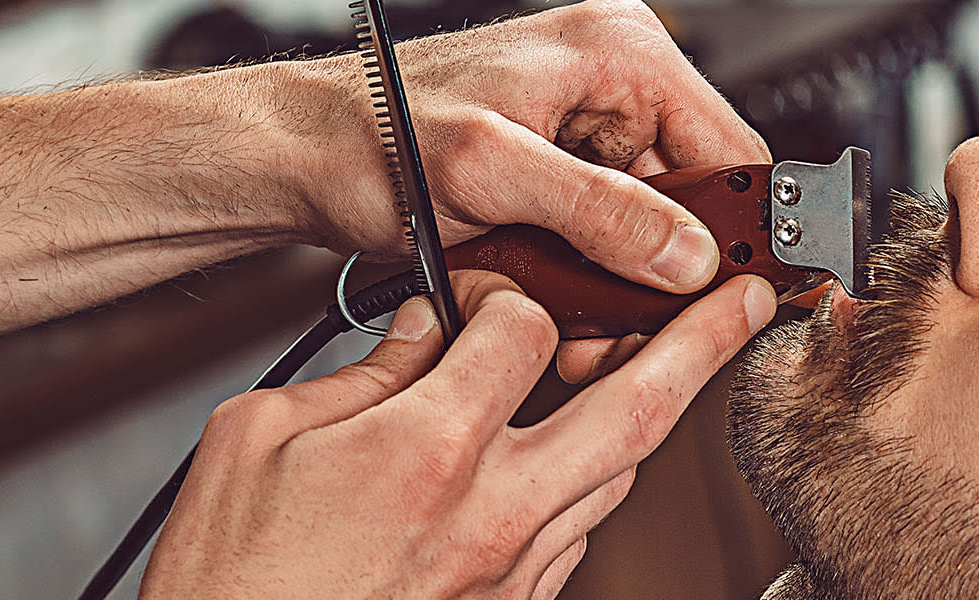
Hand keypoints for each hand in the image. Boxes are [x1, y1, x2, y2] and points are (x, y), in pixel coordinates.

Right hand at [139, 270, 777, 597]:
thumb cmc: (232, 582)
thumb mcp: (257, 440)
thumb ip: (358, 376)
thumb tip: (419, 338)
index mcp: (428, 449)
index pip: (522, 331)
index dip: (503, 298)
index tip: (479, 302)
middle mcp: (492, 512)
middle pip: (634, 407)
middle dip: (703, 344)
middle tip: (746, 305)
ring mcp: (512, 572)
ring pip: (616, 477)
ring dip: (647, 418)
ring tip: (672, 373)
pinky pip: (576, 537)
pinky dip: (584, 489)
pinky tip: (577, 466)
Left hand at [269, 0, 768, 292]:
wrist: (300, 157)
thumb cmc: (371, 136)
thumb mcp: (491, 174)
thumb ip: (598, 212)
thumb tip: (687, 256)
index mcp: (618, 53)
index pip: (730, 149)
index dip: (738, 231)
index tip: (734, 297)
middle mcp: (613, 82)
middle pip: (696, 197)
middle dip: (665, 274)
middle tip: (633, 329)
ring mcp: (588, 128)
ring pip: (653, 229)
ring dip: (623, 289)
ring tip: (582, 328)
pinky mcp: (561, 170)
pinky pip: (609, 235)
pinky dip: (590, 281)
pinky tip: (558, 306)